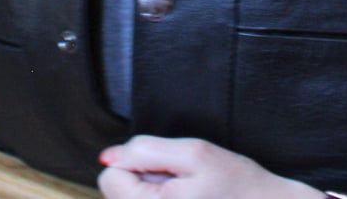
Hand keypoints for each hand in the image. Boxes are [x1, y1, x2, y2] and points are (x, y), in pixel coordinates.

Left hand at [97, 136, 322, 198]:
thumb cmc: (238, 185)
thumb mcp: (195, 154)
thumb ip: (146, 151)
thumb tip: (108, 157)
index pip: (110, 178)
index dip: (136, 164)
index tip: (168, 170)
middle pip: (118, 194)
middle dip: (144, 181)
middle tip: (183, 184)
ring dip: (153, 195)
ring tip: (189, 196)